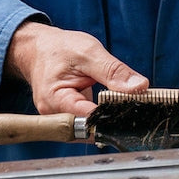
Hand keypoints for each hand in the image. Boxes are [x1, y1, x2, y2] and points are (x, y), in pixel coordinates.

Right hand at [5, 21, 148, 116]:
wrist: (39, 49)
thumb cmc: (58, 49)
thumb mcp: (88, 52)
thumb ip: (113, 71)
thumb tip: (139, 87)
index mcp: (56, 99)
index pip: (90, 119)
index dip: (113, 115)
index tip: (133, 108)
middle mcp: (55, 115)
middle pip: (91, 130)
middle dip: (113, 120)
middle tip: (133, 107)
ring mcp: (60, 119)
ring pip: (91, 129)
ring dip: (108, 118)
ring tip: (121, 102)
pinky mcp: (68, 118)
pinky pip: (88, 123)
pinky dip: (102, 115)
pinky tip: (111, 106)